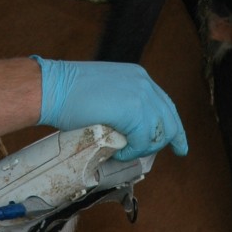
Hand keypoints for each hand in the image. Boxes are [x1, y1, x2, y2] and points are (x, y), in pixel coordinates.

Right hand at [32, 56, 188, 160]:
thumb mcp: (105, 92)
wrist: (51, 88)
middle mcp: (144, 83)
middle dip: (160, 143)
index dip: (174, 128)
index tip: (180, 146)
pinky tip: (117, 152)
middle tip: (145, 155)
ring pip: (158, 133)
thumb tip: (131, 130)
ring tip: (122, 151)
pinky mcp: (133, 110)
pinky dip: (131, 152)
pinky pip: (142, 140)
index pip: (166, 105)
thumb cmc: (68, 93)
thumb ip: (123, 105)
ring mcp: (140, 95)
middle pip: (169, 121)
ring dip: (141, 148)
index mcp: (138, 76)